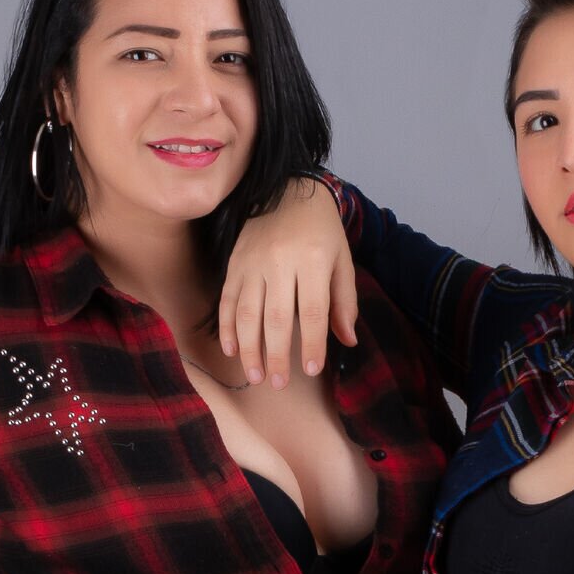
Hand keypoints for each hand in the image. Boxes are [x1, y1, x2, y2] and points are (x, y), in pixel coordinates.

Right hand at [219, 177, 357, 387]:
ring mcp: (253, 262)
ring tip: (255, 375)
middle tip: (277, 383)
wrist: (289, 190)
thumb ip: (344, 301)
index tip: (311, 370)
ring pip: (247, 312)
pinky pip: (227, 299)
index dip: (312, 344)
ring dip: (249, 348)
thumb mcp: (342, 261)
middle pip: (277, 317)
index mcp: (313, 260)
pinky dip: (227, 326)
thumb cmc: (322, 231)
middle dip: (277, 355)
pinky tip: (231, 349)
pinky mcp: (235, 262)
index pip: (312, 311)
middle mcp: (281, 261)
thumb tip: (346, 341)